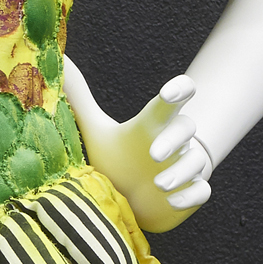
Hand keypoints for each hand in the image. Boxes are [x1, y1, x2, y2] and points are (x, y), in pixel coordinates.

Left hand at [83, 74, 212, 232]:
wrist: (131, 198)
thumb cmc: (117, 159)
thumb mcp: (96, 131)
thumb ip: (80, 99)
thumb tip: (60, 62)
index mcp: (153, 125)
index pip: (171, 101)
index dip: (178, 90)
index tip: (171, 93)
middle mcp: (174, 143)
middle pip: (186, 128)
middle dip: (174, 139)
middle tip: (153, 154)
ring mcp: (185, 168)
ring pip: (195, 161)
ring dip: (180, 171)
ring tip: (158, 185)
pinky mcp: (190, 193)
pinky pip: (202, 190)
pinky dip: (190, 195)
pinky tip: (172, 202)